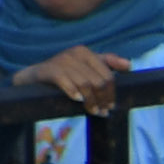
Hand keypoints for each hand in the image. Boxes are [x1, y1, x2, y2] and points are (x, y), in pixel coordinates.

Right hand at [14, 46, 128, 116]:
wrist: (34, 77)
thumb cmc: (64, 74)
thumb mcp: (85, 67)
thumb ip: (107, 63)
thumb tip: (128, 65)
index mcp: (84, 52)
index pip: (108, 75)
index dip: (111, 93)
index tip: (110, 106)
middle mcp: (73, 53)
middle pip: (99, 81)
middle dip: (103, 100)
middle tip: (102, 112)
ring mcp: (60, 60)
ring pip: (86, 85)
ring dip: (91, 102)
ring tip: (92, 111)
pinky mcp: (49, 70)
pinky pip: (67, 83)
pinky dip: (74, 93)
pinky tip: (77, 100)